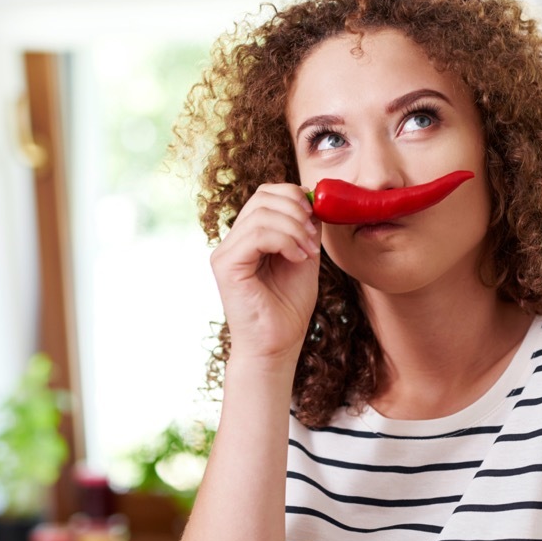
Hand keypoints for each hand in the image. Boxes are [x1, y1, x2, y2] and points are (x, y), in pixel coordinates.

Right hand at [209, 183, 321, 362]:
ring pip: (261, 214)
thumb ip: (305, 230)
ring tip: (308, 252)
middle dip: (296, 209)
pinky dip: (284, 240)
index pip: (265, 195)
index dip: (293, 195)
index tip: (315, 217)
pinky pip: (256, 235)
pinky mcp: (226, 265)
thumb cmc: (288, 309)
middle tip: (313, 237)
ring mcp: (226, 252)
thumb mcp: (304, 258)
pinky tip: (297, 258)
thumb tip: (313, 200)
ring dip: (294, 228)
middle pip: (262, 197)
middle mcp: (233, 241)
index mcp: (250, 237)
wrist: (277, 346)